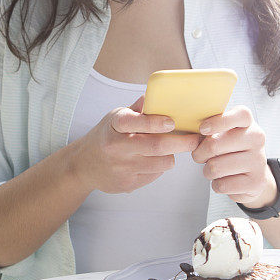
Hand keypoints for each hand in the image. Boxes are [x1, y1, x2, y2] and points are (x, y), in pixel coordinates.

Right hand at [71, 95, 200, 193]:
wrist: (84, 165)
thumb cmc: (107, 135)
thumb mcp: (116, 116)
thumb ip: (138, 108)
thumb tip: (159, 95)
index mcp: (114, 125)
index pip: (135, 122)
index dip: (155, 122)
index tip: (172, 121)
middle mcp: (116, 147)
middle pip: (156, 146)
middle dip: (182, 142)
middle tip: (195, 139)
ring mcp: (121, 168)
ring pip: (161, 162)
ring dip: (171, 155)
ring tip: (168, 149)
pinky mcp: (127, 184)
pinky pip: (155, 175)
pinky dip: (159, 167)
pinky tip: (151, 161)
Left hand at [191, 105, 276, 207]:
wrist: (254, 174)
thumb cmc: (231, 149)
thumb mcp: (224, 133)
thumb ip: (210, 129)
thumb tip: (191, 137)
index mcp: (248, 122)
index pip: (239, 114)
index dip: (217, 122)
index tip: (202, 129)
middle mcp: (256, 138)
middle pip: (214, 145)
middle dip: (199, 154)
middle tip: (201, 156)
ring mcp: (258, 160)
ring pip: (215, 167)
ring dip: (208, 171)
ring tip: (215, 168)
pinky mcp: (256, 182)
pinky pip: (222, 185)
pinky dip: (217, 184)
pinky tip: (225, 180)